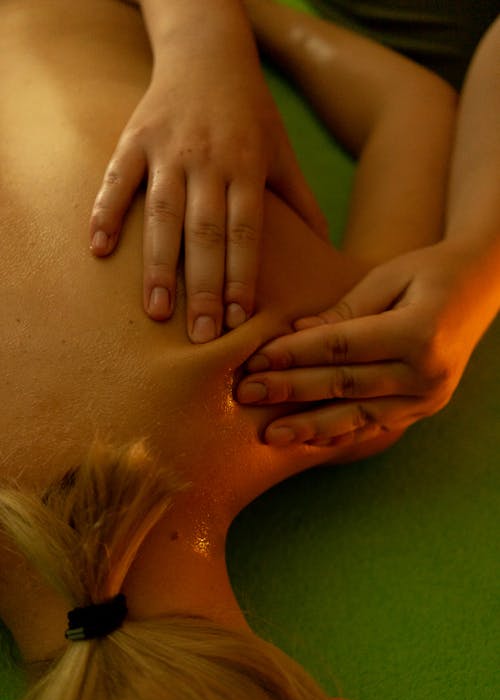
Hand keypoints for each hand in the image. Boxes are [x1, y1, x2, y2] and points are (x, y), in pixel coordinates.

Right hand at [89, 23, 326, 341]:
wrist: (208, 51)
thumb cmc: (251, 113)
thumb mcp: (283, 152)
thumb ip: (301, 202)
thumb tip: (327, 252)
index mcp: (248, 166)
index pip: (246, 232)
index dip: (241, 276)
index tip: (237, 320)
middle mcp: (209, 160)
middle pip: (205, 232)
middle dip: (203, 286)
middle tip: (200, 336)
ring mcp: (168, 149)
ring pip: (161, 213)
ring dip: (158, 264)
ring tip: (157, 311)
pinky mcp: (135, 138)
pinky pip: (117, 180)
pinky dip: (105, 212)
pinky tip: (98, 250)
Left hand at [237, 241, 499, 446]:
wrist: (481, 287)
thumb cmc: (430, 271)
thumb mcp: (387, 277)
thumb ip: (343, 310)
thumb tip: (294, 334)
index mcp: (420, 332)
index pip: (343, 348)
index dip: (295, 355)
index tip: (256, 359)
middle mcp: (428, 372)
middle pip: (345, 385)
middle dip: (292, 390)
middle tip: (246, 394)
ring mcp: (429, 397)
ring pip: (359, 416)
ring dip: (311, 426)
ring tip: (270, 436)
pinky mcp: (425, 408)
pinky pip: (376, 426)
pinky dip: (341, 434)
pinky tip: (309, 442)